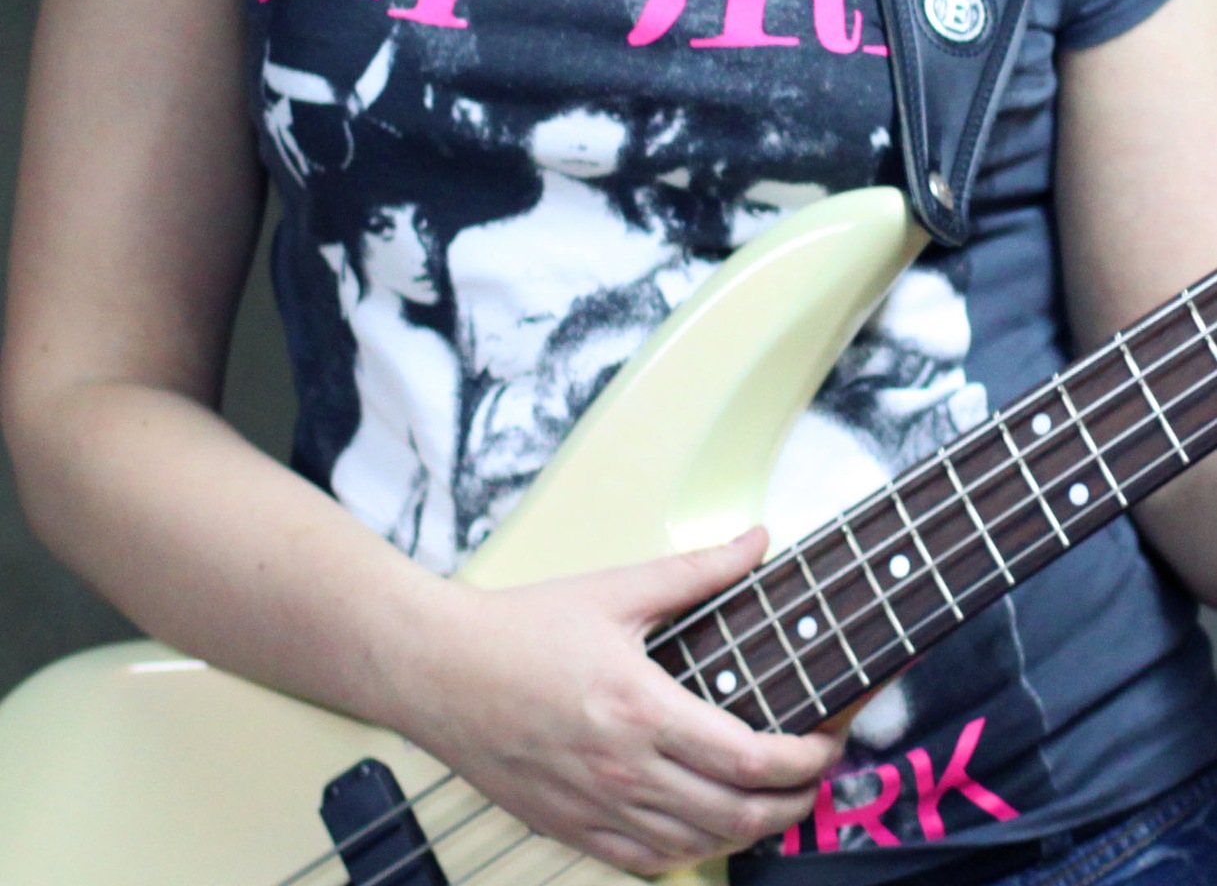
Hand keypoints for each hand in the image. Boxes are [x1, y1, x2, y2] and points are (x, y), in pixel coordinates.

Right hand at [416, 529, 841, 875]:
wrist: (438, 670)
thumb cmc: (521, 628)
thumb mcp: (616, 589)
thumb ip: (698, 570)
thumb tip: (758, 539)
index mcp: (642, 709)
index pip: (751, 758)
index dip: (807, 760)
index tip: (829, 740)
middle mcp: (624, 771)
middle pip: (739, 815)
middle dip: (796, 802)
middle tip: (818, 775)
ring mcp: (597, 810)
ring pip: (699, 846)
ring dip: (751, 831)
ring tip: (775, 800)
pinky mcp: (572, 830)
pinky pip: (649, 862)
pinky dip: (691, 850)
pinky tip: (706, 824)